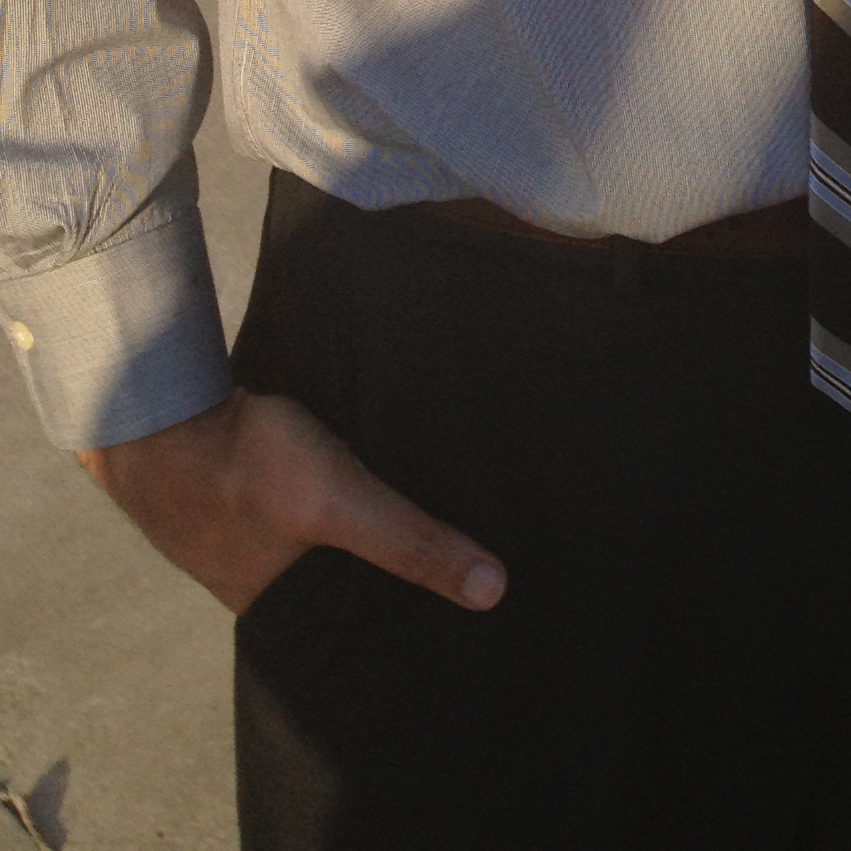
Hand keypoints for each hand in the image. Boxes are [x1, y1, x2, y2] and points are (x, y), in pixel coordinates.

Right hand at [76, 389, 506, 617]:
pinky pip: (312, 508)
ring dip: (373, 532)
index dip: (411, 630)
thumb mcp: (339, 503)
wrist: (160, 410)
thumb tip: (491, 591)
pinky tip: (382, 476)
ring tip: (442, 519)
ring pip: (332, 547)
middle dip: (400, 578)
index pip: (360, 638)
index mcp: (282, 614)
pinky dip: (345, 499)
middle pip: (351, 589)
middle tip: (474, 562)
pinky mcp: (255, 495)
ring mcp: (255, 539)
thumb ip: (409, 544)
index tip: (473, 623)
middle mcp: (267, 587)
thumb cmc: (243, 466)